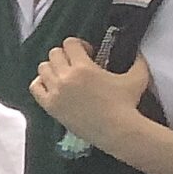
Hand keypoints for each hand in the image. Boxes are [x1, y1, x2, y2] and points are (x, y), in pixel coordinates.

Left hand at [33, 37, 150, 145]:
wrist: (117, 130)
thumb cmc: (127, 104)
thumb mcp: (137, 78)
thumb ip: (137, 61)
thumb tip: (138, 51)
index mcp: (84, 67)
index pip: (69, 43)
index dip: (79, 45)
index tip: (88, 54)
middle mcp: (65, 77)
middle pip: (54, 54)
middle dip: (66, 55)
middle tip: (76, 64)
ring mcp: (55, 92)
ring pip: (43, 68)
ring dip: (53, 68)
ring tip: (65, 75)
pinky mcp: (50, 106)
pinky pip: (35, 87)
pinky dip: (41, 83)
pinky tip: (53, 86)